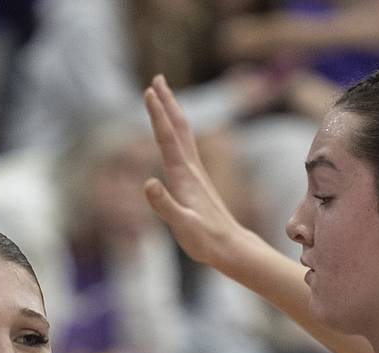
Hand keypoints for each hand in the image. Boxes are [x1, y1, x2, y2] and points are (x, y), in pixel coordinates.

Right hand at [143, 75, 245, 270]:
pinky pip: (185, 147)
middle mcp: (191, 169)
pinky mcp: (197, 181)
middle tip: (156, 79)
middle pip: (178, 127)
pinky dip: (176, 131)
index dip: (157, 114)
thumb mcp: (182, 226)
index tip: (149, 91)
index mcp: (184, 176)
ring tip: (163, 96)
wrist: (231, 247)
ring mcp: (196, 173)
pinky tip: (174, 132)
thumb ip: (164, 204)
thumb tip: (148, 182)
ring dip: (172, 112)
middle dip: (167, 102)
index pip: (167, 138)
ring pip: (183, 134)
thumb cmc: (205, 240)